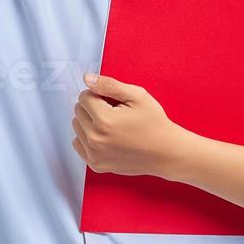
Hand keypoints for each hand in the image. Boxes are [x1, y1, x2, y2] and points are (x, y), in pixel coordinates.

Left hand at [71, 72, 190, 177]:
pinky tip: (105, 137)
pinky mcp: (96, 165)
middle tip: (114, 113)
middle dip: (92, 107)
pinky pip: (78, 144)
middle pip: (78, 111)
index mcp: (104, 120)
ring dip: (89, 122)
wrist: (166, 152)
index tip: (113, 101)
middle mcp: (96, 139)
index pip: (84, 97)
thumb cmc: (154, 123)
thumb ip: (109, 85)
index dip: (98, 95)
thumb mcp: (137, 96)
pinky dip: (87, 138)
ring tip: (111, 126)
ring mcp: (94, 154)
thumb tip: (87, 78)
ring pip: (77, 127)